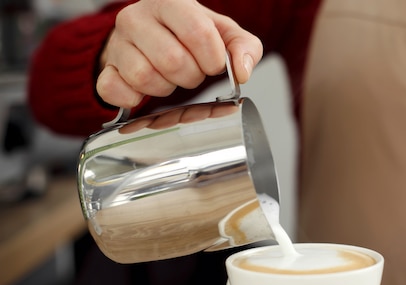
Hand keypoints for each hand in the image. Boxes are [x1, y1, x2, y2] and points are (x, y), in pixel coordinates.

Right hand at [96, 0, 262, 108]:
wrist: (152, 38)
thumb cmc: (189, 35)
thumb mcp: (224, 34)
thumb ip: (244, 47)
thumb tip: (242, 70)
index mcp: (171, 2)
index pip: (197, 31)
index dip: (212, 58)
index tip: (213, 64)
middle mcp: (138, 17)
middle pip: (172, 60)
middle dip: (191, 77)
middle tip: (192, 73)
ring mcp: (118, 42)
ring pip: (145, 77)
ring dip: (166, 88)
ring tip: (170, 79)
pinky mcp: (106, 68)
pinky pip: (113, 89)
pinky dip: (133, 98)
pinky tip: (144, 91)